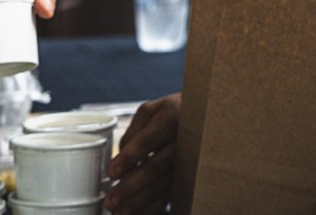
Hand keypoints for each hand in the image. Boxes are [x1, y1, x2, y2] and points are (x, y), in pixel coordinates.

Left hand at [105, 94, 180, 214]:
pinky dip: (152, 206)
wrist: (203, 117)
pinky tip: (136, 213)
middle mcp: (184, 138)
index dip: (131, 156)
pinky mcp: (188, 175)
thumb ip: (134, 132)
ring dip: (141, 201)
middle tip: (111, 199)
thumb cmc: (170, 113)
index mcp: (172, 115)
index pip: (150, 137)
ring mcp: (189, 158)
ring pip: (165, 183)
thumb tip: (121, 158)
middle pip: (159, 165)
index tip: (112, 172)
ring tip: (119, 212)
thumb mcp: (151, 111)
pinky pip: (171, 193)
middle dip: (133, 185)